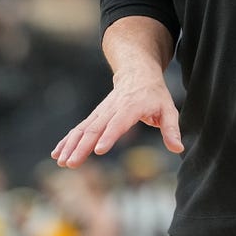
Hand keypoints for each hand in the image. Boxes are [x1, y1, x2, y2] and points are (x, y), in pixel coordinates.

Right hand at [51, 74, 182, 166]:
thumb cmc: (154, 93)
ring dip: (71, 145)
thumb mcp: (168, 108)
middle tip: (71, 163)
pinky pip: (79, 128)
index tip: (99, 150)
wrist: (137, 72)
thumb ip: (171, 128)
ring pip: (83, 128)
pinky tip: (57, 153)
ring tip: (62, 161)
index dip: (109, 136)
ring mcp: (101, 112)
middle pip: (95, 128)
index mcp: (132, 107)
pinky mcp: (95, 116)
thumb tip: (178, 148)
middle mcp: (113, 109)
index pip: (119, 122)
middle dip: (82, 146)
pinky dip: (67, 140)